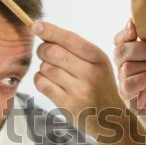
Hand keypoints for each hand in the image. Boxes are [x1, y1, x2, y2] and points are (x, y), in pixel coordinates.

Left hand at [32, 21, 124, 137]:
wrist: (109, 118)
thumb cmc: (98, 85)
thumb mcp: (97, 64)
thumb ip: (75, 47)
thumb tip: (42, 29)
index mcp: (98, 58)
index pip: (69, 39)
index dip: (50, 30)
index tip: (35, 26)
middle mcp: (89, 73)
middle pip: (52, 52)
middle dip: (43, 50)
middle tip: (45, 53)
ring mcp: (78, 91)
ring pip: (45, 68)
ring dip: (43, 67)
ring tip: (53, 71)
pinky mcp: (66, 104)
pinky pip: (42, 83)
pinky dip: (40, 79)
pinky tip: (48, 81)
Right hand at [113, 19, 145, 139]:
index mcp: (136, 58)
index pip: (121, 41)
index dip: (125, 32)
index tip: (135, 26)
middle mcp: (128, 70)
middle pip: (121, 50)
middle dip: (143, 49)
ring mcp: (127, 86)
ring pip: (125, 66)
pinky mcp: (130, 101)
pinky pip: (127, 84)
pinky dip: (144, 80)